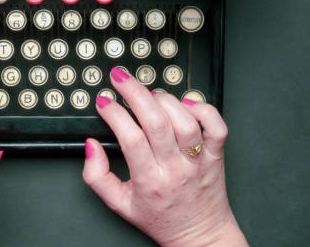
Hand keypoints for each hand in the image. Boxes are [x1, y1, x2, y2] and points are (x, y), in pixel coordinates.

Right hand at [83, 68, 247, 246]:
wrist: (199, 234)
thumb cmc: (160, 218)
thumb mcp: (118, 204)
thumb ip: (96, 176)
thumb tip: (92, 145)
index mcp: (150, 181)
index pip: (132, 139)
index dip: (115, 114)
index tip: (104, 102)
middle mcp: (176, 169)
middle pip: (157, 122)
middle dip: (134, 92)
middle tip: (120, 78)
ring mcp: (199, 161)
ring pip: (184, 120)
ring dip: (163, 99)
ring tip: (149, 95)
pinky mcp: (217, 156)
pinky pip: (216, 125)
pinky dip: (202, 108)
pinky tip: (184, 104)